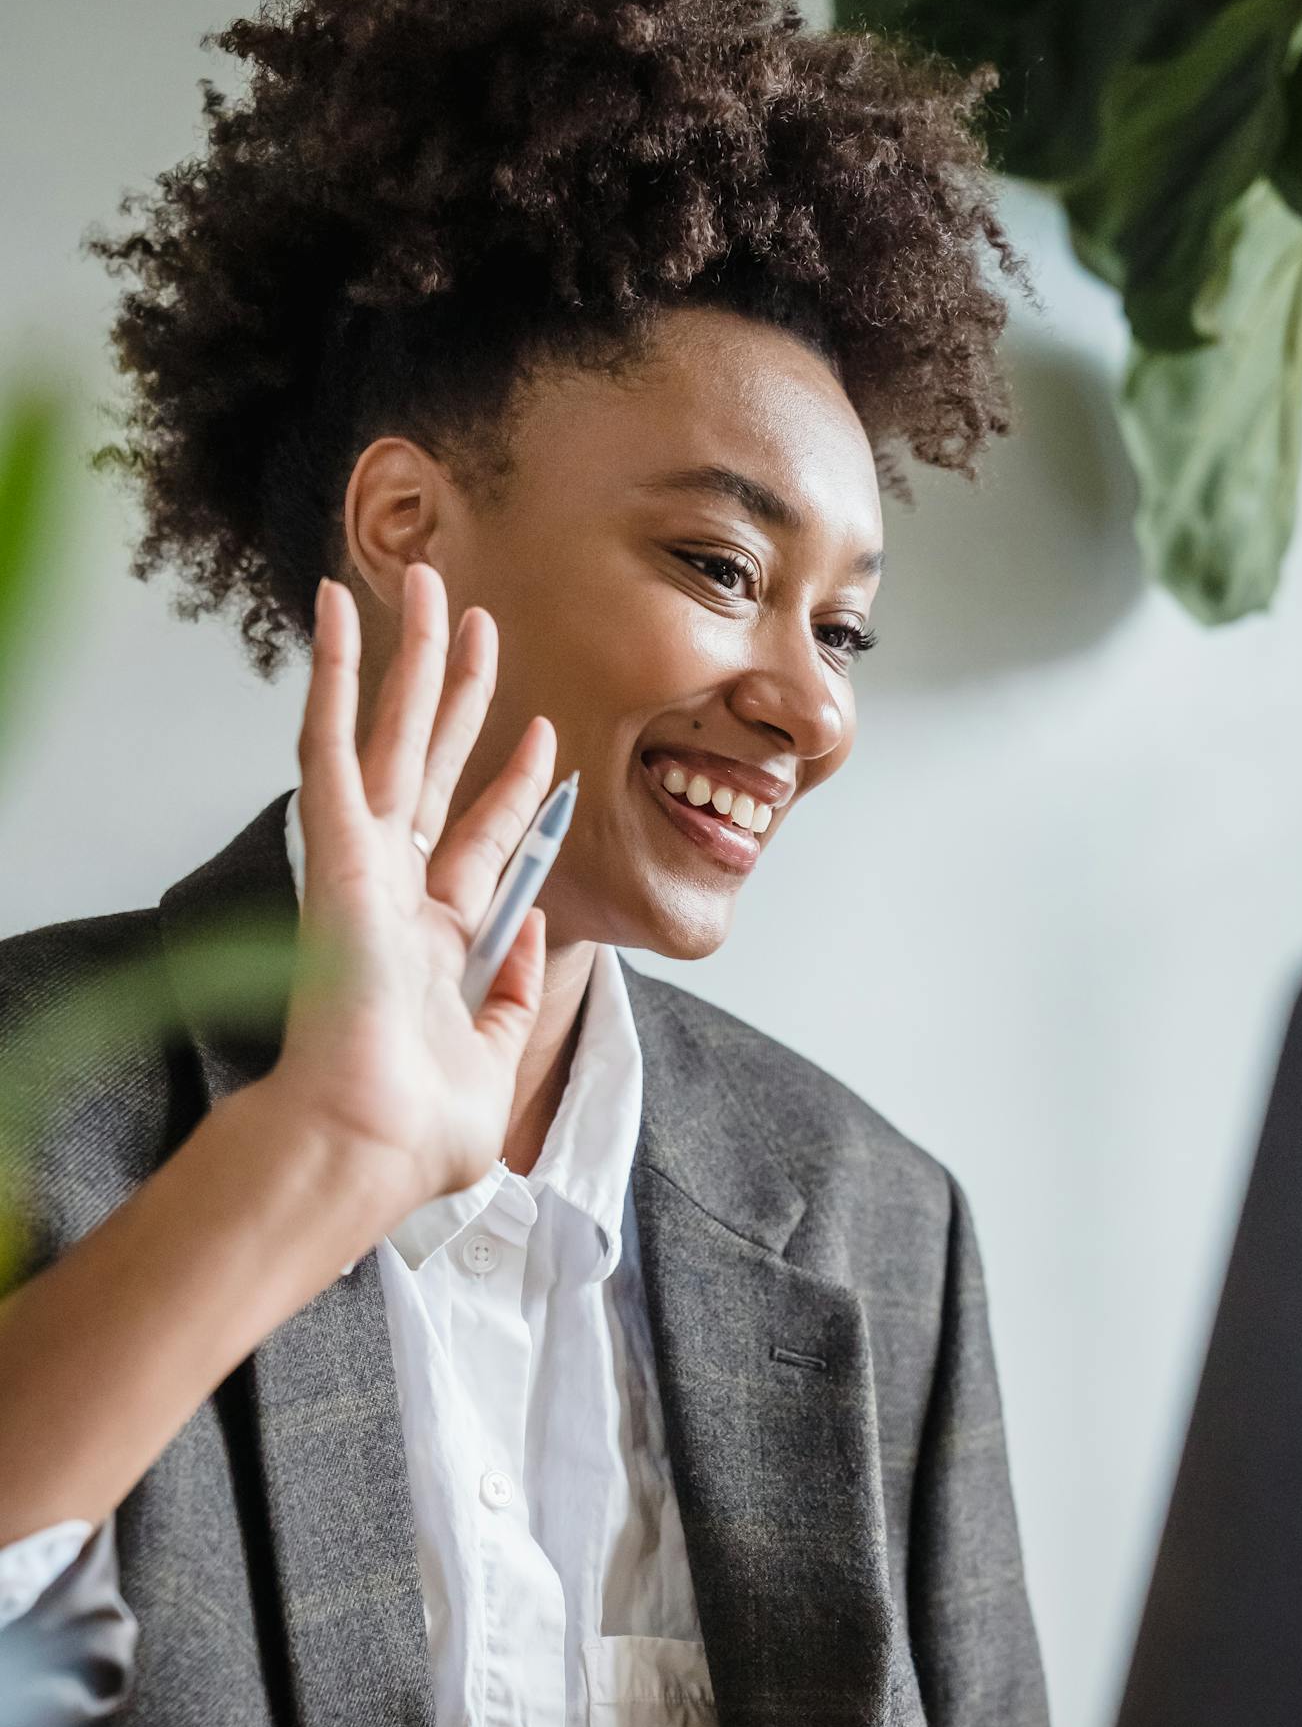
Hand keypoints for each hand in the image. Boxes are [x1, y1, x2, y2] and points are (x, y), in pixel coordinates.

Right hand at [264, 562, 556, 1223]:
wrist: (365, 1143)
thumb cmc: (416, 1128)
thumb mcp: (495, 1056)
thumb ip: (516, 995)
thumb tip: (537, 937)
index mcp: (429, 940)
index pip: (479, 840)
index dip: (515, 786)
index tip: (546, 734)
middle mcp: (391, 891)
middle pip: (432, 766)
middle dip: (458, 692)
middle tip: (479, 619)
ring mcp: (360, 865)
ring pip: (389, 734)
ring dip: (409, 657)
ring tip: (430, 583)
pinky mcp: (333, 851)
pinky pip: (330, 742)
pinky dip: (333, 674)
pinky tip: (340, 610)